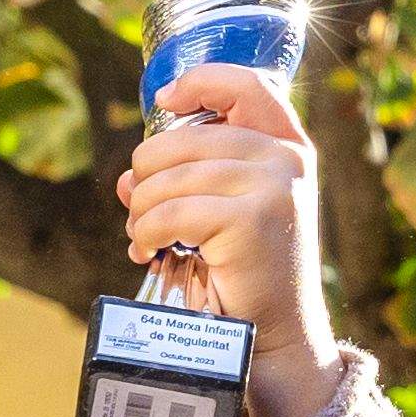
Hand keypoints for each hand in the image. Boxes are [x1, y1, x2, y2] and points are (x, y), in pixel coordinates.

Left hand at [106, 56, 339, 416]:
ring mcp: (274, 186)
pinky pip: (170, 212)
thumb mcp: (227, 210)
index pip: (245, 84)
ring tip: (144, 238)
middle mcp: (287, 159)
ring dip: (142, 212)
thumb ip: (189, 178)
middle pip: (182, 139)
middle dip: (147, 176)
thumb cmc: (247, 272)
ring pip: (169, 179)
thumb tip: (127, 178)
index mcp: (288, 146)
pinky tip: (149, 250)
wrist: (275, 334)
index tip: (164, 100)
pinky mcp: (251, 219)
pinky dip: (146, 233)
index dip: (198, 83)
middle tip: (140, 211)